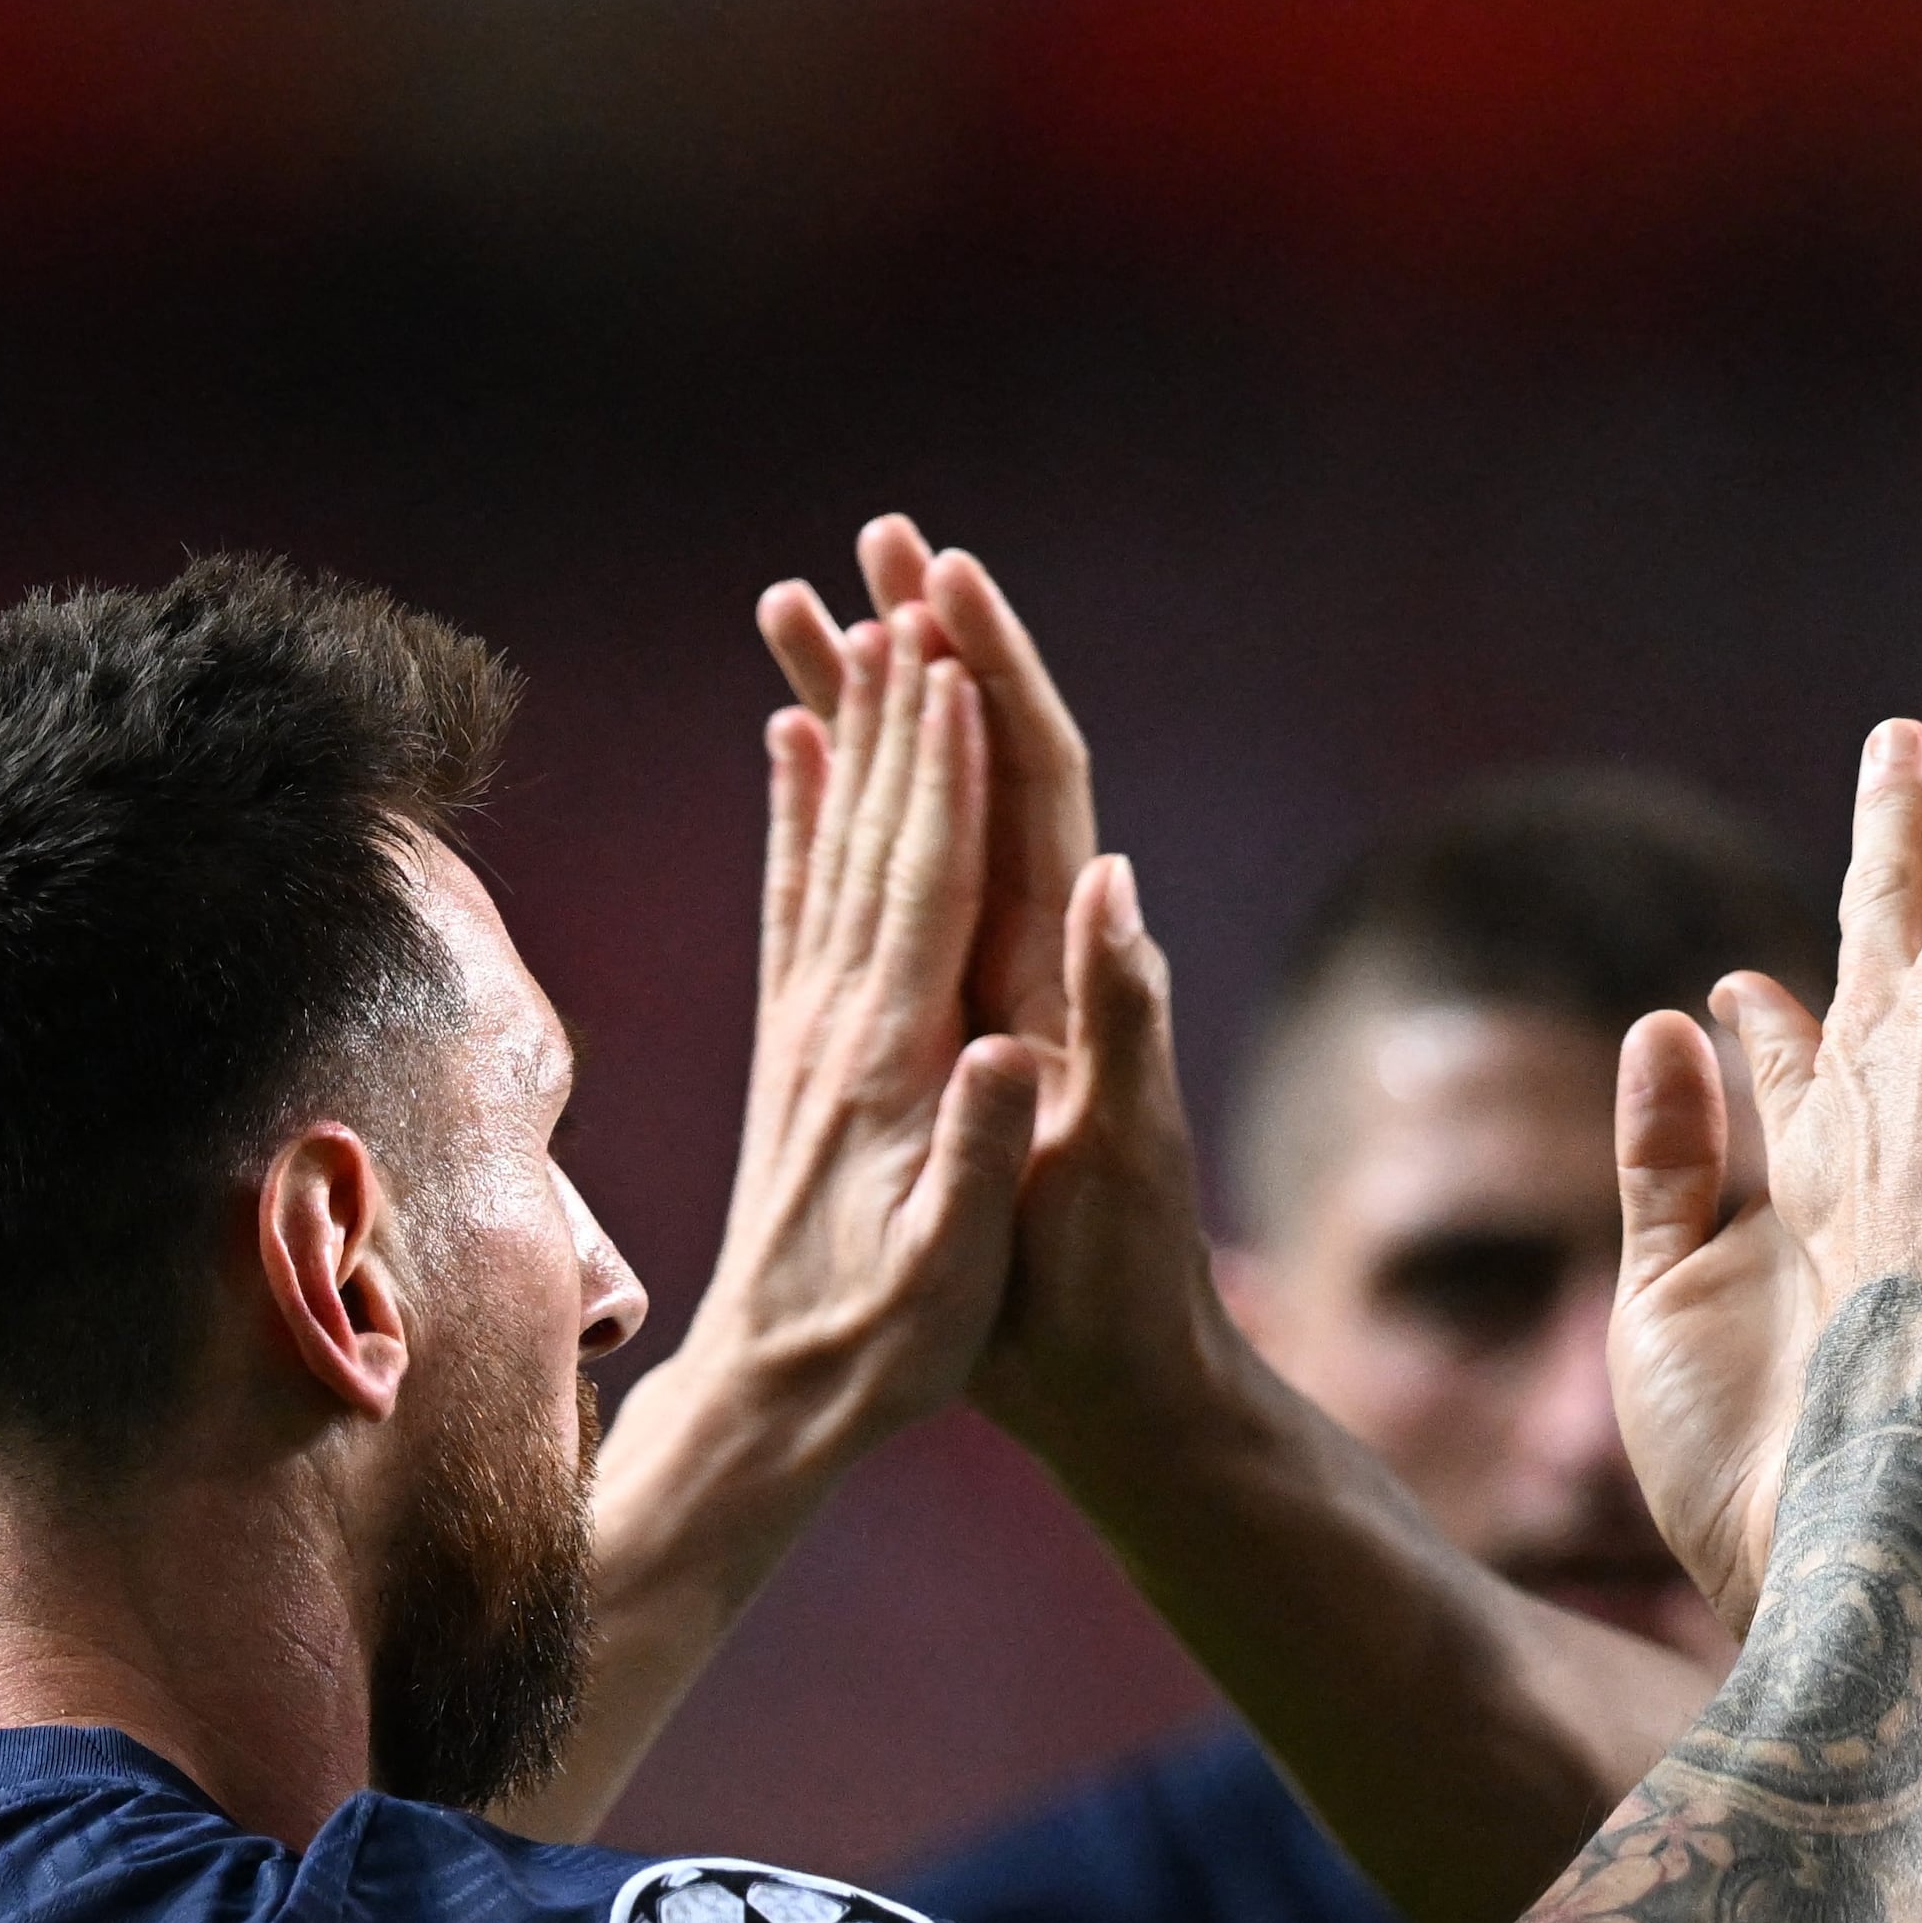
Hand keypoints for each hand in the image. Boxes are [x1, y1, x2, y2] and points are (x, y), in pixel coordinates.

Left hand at [633, 600, 1042, 1474]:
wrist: (769, 1406)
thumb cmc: (882, 1356)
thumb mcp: (948, 1278)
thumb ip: (976, 1159)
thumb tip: (1000, 1049)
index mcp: (887, 1065)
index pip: (921, 886)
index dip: (941, 772)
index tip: (952, 656)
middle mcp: (834, 1025)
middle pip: (868, 827)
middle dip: (893, 697)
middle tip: (902, 574)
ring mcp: (806, 1031)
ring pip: (830, 837)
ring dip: (850, 720)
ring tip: (855, 613)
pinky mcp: (796, 1051)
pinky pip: (798, 894)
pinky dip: (804, 805)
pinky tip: (794, 742)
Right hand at [769, 527, 1225, 1454]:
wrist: (1123, 1384)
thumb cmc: (1113, 1297)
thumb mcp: (1122, 1167)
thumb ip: (1126, 1027)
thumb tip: (1114, 890)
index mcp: (1067, 973)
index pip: (1039, 787)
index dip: (995, 680)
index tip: (940, 578)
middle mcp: (1038, 961)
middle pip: (985, 768)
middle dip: (930, 651)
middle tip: (874, 537)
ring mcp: (994, 990)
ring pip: (930, 814)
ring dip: (878, 710)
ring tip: (810, 608)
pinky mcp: (957, 1034)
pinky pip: (894, 889)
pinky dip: (846, 811)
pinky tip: (796, 761)